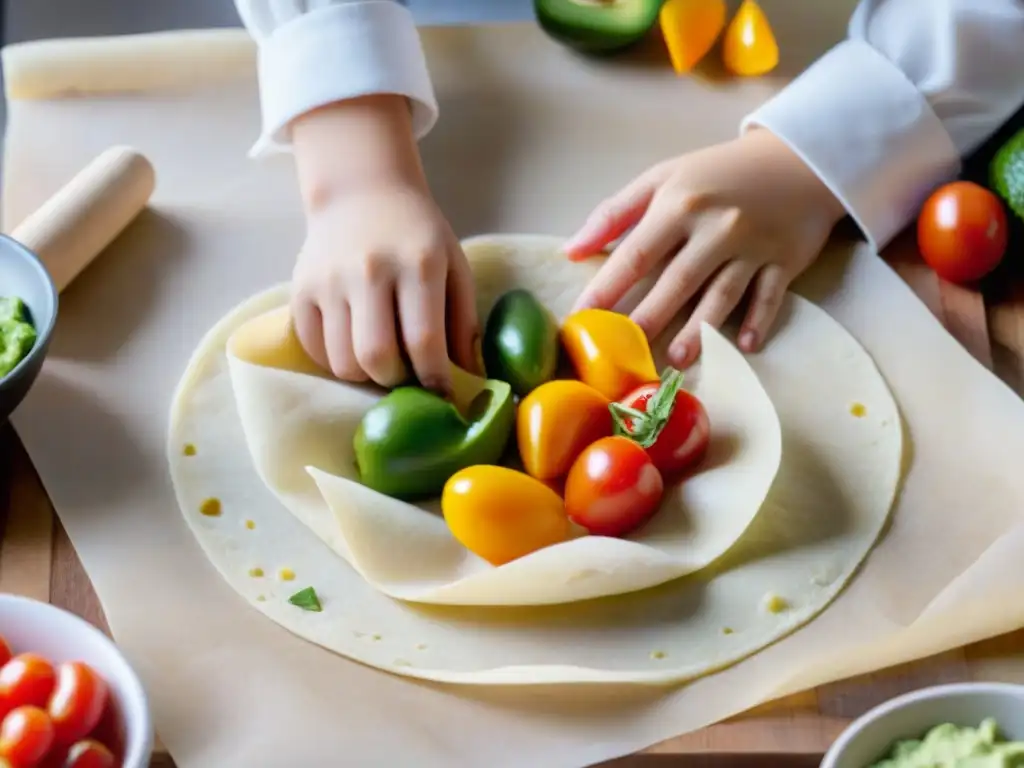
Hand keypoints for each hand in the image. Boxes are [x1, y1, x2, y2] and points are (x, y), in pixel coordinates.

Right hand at [289, 95, 479, 391]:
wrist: (361, 191)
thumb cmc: (417, 234)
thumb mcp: (454, 265)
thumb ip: (464, 321)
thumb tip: (469, 377)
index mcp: (418, 264)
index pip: (424, 340)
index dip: (435, 378)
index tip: (442, 393)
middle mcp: (369, 271)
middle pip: (376, 357)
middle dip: (396, 381)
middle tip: (407, 376)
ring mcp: (329, 280)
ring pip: (342, 361)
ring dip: (365, 376)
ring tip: (381, 362)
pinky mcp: (301, 289)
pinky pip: (315, 349)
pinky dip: (336, 361)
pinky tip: (354, 347)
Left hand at [564, 129, 846, 365]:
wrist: (796, 159)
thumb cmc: (717, 174)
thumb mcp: (663, 178)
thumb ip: (615, 213)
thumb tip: (571, 250)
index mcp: (679, 204)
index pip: (636, 254)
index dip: (608, 288)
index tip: (583, 317)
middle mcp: (716, 227)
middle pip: (677, 281)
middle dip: (650, 318)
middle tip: (627, 353)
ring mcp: (753, 246)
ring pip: (723, 294)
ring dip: (700, 329)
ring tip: (677, 360)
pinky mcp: (785, 260)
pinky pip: (770, 295)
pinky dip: (759, 319)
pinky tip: (746, 346)